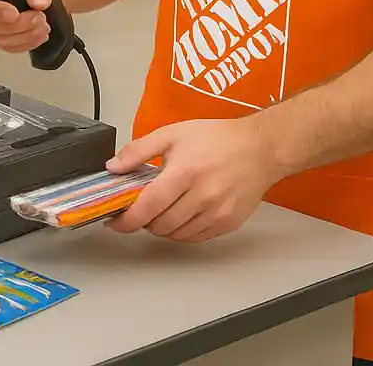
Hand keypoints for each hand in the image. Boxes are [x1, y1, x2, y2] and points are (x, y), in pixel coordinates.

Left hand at [103, 117, 283, 242]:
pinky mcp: (228, 223)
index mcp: (184, 172)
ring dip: (161, 227)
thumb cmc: (216, 138)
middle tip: (139, 209)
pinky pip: (195, 237)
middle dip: (143, 221)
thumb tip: (113, 167)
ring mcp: (217, 213)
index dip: (127, 219)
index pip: (148, 206)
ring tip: (160, 209)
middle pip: (160, 225)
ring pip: (177, 235)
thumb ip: (138, 150)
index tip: (114, 222)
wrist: (259, 148)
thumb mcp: (172, 134)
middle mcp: (202, 196)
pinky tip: (179, 215)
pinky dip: (181, 231)